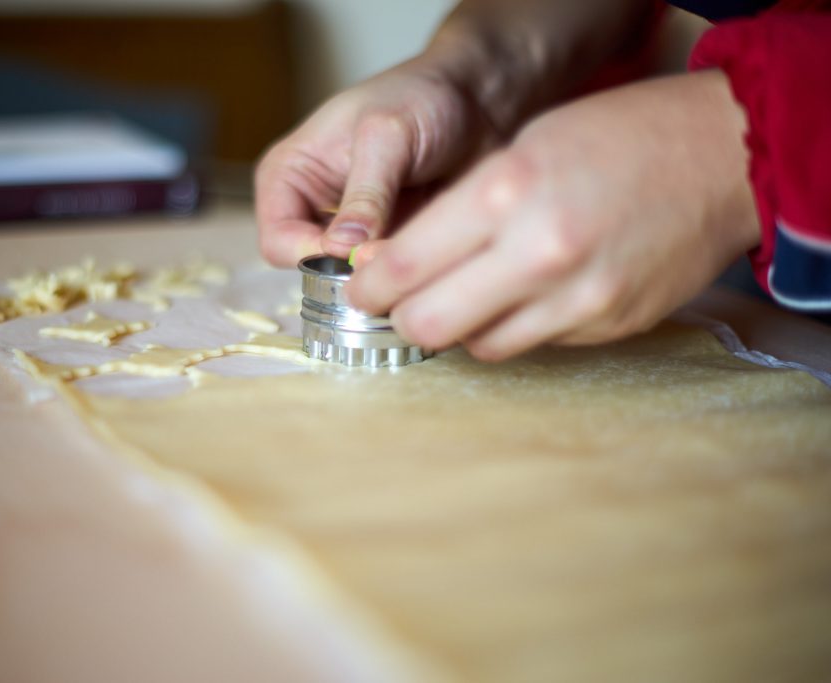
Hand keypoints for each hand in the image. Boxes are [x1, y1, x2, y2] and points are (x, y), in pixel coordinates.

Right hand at [254, 59, 492, 266]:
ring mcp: (350, 232)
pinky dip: (404, 273)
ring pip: (350, 279)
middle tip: (395, 254)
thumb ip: (365, 194)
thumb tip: (341, 248)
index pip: (277, 241)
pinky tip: (430, 250)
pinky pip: (385, 278)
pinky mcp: (385, 246)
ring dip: (382, 274)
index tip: (357, 252)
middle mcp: (311, 209)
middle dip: (350, 271)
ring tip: (419, 245)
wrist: (477, 98)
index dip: (311, 256)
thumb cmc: (423, 97)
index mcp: (288, 176)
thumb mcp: (388, 137)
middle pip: (311, 268)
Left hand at [346, 69, 760, 359]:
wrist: (722, 157)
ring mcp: (578, 299)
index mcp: (505, 193)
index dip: (369, 286)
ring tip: (474, 293)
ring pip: (479, 346)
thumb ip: (461, 212)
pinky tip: (533, 292)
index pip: (404, 269)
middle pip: (428, 325)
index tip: (362, 288)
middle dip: (403, 317)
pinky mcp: (608, 326)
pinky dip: (519, 325)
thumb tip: (402, 265)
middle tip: (402, 303)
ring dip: (462, 326)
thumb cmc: (618, 138)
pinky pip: (536, 343)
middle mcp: (538, 254)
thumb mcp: (522, 150)